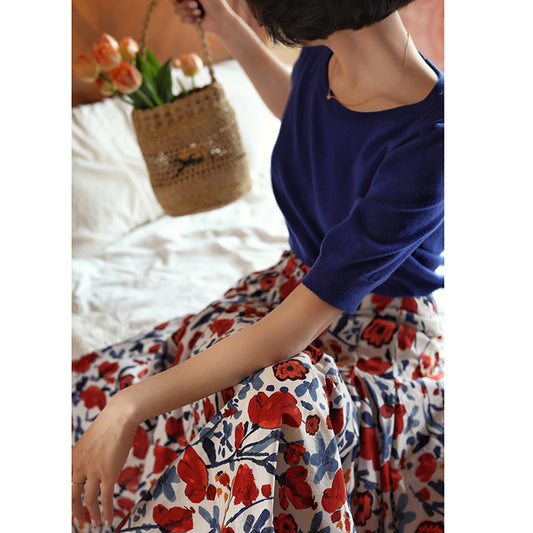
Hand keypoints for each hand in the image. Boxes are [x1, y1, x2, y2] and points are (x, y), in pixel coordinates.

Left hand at [72, 396, 138, 527]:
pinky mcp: (108, 473)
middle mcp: (79, 465)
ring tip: (96, 524)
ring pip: (89, 500)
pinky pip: (106, 498)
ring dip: (92, 515)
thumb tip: (91, 464)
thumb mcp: (90, 440)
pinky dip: (106, 512)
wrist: (120, 416)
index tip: (69, 509)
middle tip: (78, 521)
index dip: (65, 499)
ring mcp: (93, 470)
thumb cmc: (109, 424)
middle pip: (71, 495)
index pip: (63, 484)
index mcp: (72, 457)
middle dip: (74, 511)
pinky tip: (108, 520)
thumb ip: (86, 454)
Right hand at [169, 0, 235, 36]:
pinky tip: (200, 20)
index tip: (174, 0)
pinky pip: (182, 19)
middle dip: (185, 5)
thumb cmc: (214, 4)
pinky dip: (191, 20)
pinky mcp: (191, 20)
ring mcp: (190, 9)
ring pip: (178, 11)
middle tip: (195, 5)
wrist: (221, 21)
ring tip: (200, 13)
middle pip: (175, 2)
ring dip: (189, 13)